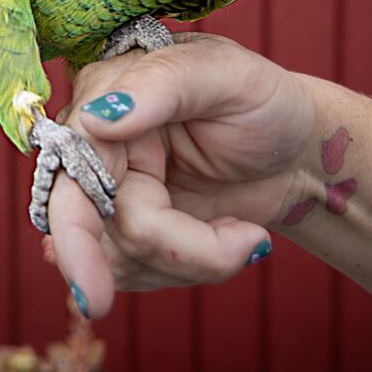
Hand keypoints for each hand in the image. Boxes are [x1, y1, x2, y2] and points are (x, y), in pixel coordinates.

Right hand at [43, 33, 318, 318]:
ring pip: (116, 257)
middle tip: (126, 294)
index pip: (73, 173)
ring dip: (190, 261)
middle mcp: (96, 147)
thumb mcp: (228, 77)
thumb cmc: (265, 101)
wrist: (297, 151)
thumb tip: (96, 118)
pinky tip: (230, 240)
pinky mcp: (132, 231)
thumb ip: (163, 85)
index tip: (89, 289)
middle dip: (117, 261)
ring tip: (246, 236)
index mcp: (105, 96)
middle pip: (85, 225)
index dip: (76, 234)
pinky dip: (192, 269)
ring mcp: (112, 194)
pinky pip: (137, 272)